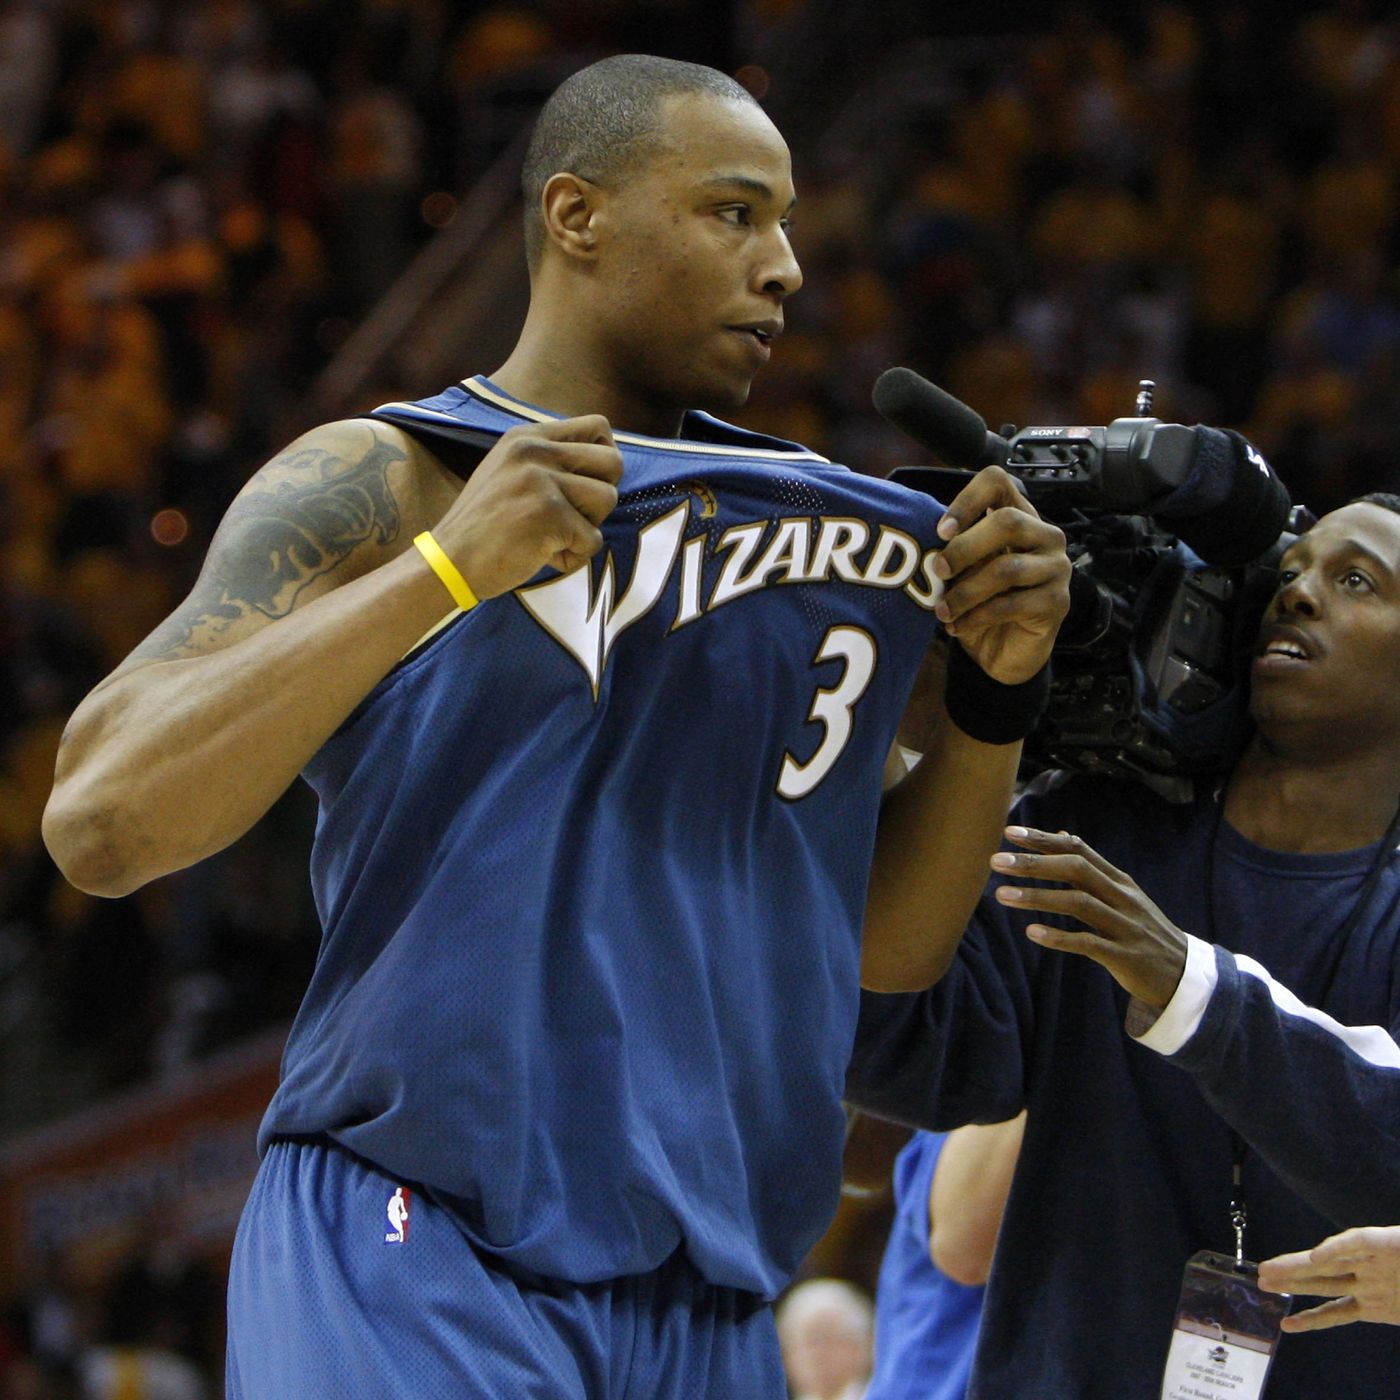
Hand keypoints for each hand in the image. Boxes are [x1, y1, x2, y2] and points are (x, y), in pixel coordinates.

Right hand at [431, 415, 622, 597]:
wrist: (447, 563)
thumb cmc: (483, 527)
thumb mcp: (509, 473)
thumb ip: (549, 462)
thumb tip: (607, 461)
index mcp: (526, 437)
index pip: (597, 426)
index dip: (604, 457)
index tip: (587, 483)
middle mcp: (535, 450)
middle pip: (613, 462)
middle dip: (602, 495)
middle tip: (572, 517)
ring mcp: (542, 480)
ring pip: (607, 500)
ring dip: (587, 528)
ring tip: (552, 538)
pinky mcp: (549, 515)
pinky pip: (592, 540)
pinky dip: (573, 558)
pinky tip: (542, 557)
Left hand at [933, 466, 1069, 683]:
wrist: (1005, 652)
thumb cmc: (981, 604)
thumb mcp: (964, 572)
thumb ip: (954, 551)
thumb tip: (926, 543)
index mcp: (1020, 517)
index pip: (999, 483)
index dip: (967, 500)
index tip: (941, 530)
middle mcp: (1045, 536)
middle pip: (1008, 521)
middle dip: (964, 548)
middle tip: (937, 571)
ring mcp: (1056, 568)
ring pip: (1007, 569)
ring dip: (965, 592)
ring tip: (942, 611)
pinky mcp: (1058, 603)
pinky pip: (1012, 605)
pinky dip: (976, 617)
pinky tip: (957, 627)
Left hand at [989, 826, 1187, 1007]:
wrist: (1183, 973)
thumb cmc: (1141, 930)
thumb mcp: (1121, 894)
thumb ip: (1091, 867)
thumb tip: (1062, 834)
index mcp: (1119, 880)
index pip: (1079, 850)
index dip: (1045, 840)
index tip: (1010, 832)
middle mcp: (1122, 898)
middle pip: (1076, 870)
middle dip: (1034, 863)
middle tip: (996, 860)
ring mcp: (1125, 926)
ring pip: (1078, 903)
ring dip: (1037, 897)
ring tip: (1001, 895)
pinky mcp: (1124, 956)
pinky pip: (1088, 943)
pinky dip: (1059, 936)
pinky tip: (1031, 933)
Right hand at [1258, 1226, 1399, 1330]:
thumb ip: (1397, 1246)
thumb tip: (1343, 1253)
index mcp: (1388, 1243)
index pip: (1359, 1242)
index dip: (1337, 1248)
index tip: (1318, 1258)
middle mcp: (1373, 1263)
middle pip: (1330, 1262)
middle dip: (1297, 1266)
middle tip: (1264, 1268)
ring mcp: (1372, 1286)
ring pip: (1326, 1285)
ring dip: (1295, 1284)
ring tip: (1263, 1283)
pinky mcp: (1376, 1309)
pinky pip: (1340, 1312)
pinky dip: (1315, 1318)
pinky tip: (1291, 1324)